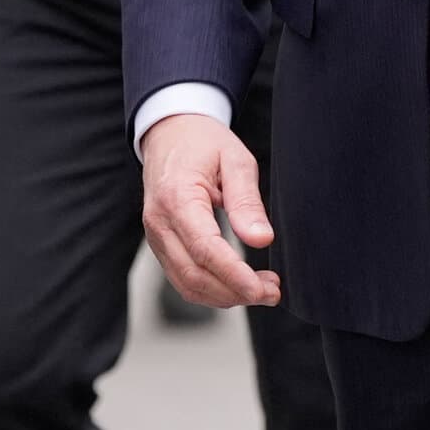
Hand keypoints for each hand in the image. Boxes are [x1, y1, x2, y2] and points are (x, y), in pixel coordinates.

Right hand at [140, 114, 280, 310]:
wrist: (171, 133)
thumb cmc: (203, 142)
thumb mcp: (235, 159)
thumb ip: (246, 200)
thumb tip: (262, 239)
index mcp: (177, 197)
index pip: (205, 249)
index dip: (234, 275)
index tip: (261, 290)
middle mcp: (160, 223)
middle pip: (193, 275)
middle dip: (234, 292)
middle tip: (273, 293)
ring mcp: (156, 236)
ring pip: (186, 284)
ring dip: (225, 296)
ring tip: (263, 291)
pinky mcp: (161, 245)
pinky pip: (183, 277)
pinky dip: (211, 289)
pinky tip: (238, 285)